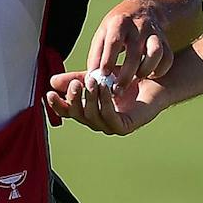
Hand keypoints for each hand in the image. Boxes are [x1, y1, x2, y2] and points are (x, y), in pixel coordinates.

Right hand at [46, 70, 162, 136]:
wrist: (154, 80)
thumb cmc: (127, 78)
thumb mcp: (97, 75)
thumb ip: (76, 77)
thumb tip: (52, 80)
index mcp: (89, 110)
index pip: (68, 111)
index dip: (58, 104)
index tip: (49, 92)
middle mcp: (98, 121)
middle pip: (79, 115)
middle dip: (75, 99)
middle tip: (76, 83)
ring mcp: (111, 126)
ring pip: (93, 116)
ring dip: (90, 99)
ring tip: (92, 82)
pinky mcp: (125, 127)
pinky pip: (110, 118)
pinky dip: (105, 103)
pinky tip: (105, 89)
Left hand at [85, 0, 172, 88]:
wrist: (145, 9)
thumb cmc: (118, 26)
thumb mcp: (103, 33)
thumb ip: (96, 54)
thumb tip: (91, 78)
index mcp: (119, 23)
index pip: (114, 43)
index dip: (108, 61)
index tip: (103, 77)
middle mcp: (138, 27)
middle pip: (134, 53)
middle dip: (126, 75)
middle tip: (117, 91)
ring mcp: (154, 33)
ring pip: (155, 53)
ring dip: (146, 70)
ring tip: (137, 79)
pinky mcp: (165, 41)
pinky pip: (167, 58)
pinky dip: (160, 70)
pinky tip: (150, 74)